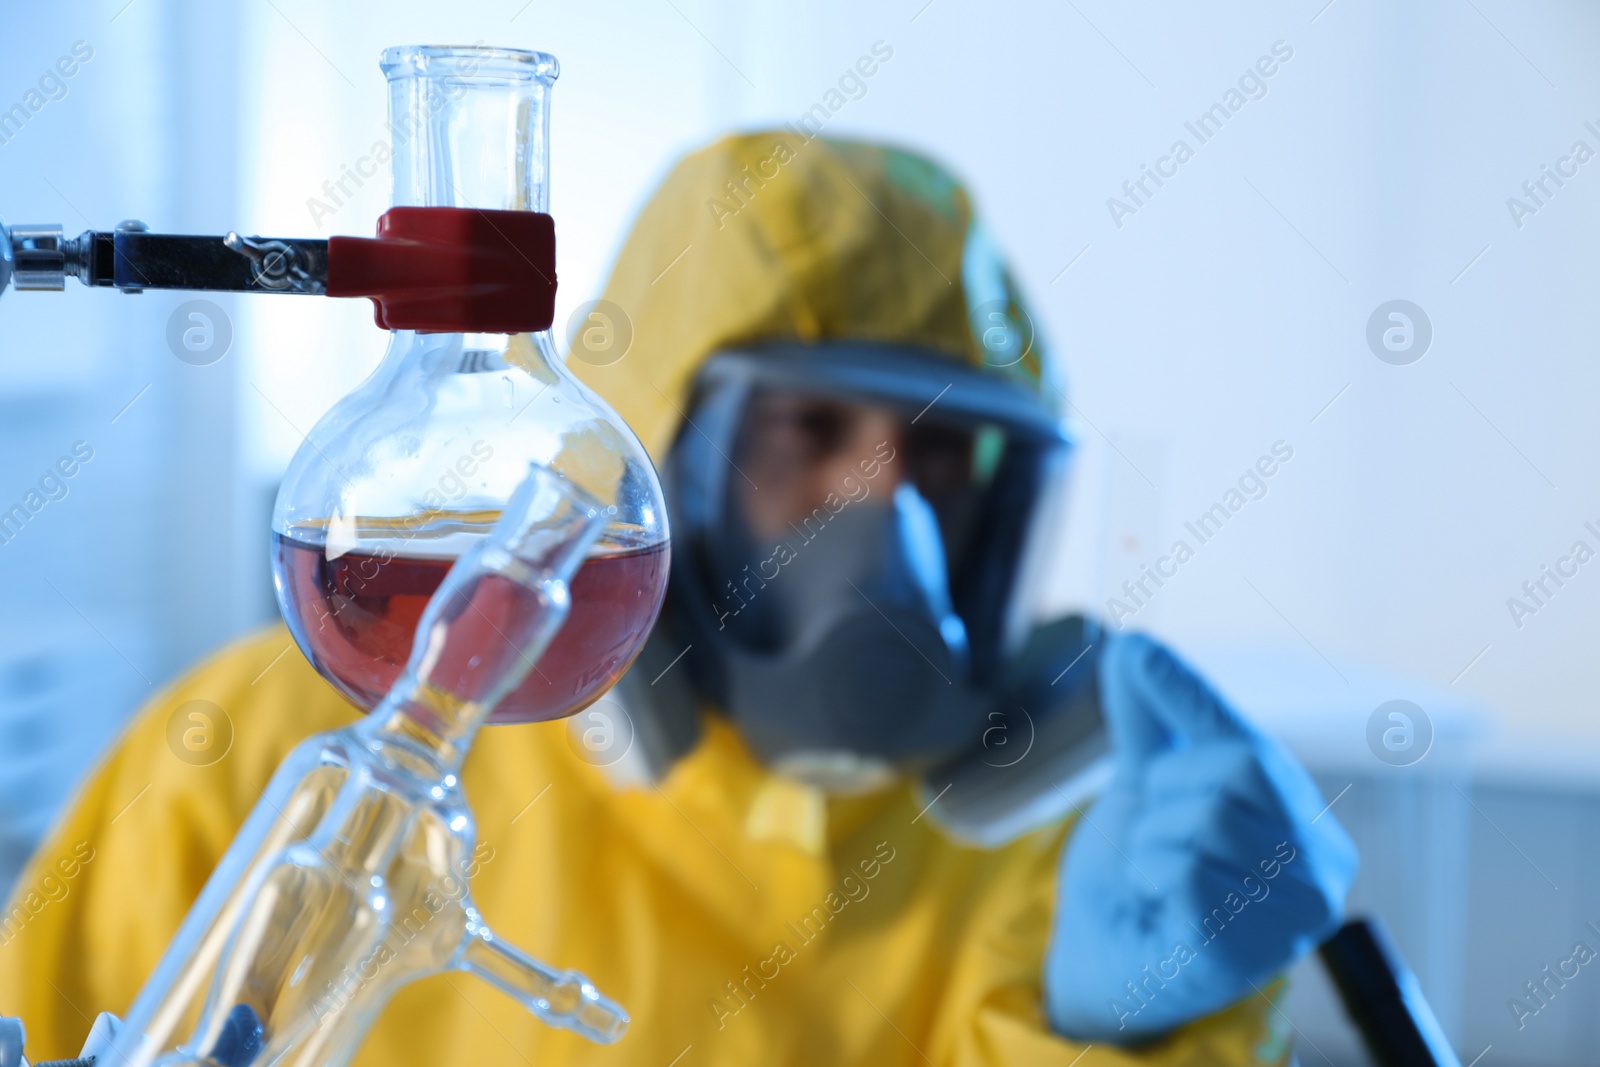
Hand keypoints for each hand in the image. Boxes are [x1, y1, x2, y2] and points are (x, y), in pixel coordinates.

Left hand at [1043, 633, 1356, 1043]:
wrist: (1103, 962)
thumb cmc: (1141, 877)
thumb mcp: (1147, 786)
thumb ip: (1152, 719)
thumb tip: (1137, 643)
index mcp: (1305, 821)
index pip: (1250, 739)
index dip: (1190, 696)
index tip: (1136, 650)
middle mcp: (1320, 869)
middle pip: (1233, 768)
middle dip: (1165, 793)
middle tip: (1158, 837)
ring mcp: (1291, 915)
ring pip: (1202, 817)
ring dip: (1151, 841)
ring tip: (1157, 877)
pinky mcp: (1248, 950)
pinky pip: (1182, 869)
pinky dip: (1148, 878)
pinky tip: (1158, 908)